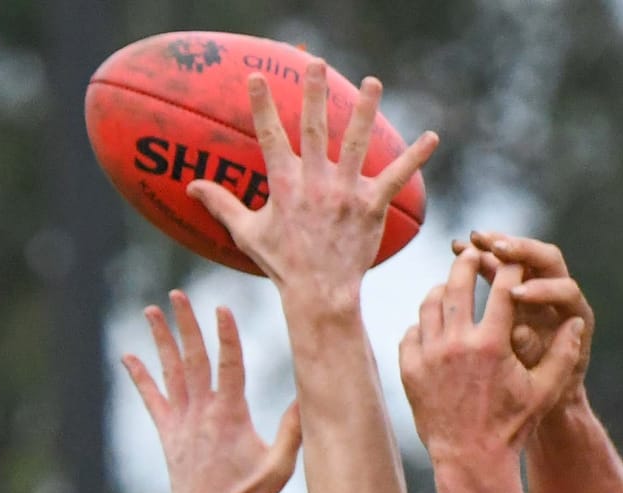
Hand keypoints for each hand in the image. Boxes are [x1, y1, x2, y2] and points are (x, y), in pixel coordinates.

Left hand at [124, 291, 300, 492]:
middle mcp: (202, 411)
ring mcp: (182, 420)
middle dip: (185, 324)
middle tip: (176, 294)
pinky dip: (140, 377)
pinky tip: (128, 356)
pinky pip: (152, 398)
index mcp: (230, 415)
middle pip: (194, 358)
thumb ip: (293, 432)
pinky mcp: (168, 431)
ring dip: (160, 339)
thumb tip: (308, 398)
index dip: (226, 336)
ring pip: (170, 371)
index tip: (221, 308)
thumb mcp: (278, 467)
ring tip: (150, 311)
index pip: (229, 366)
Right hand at [189, 62, 434, 303]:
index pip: (269, 137)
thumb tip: (190, 186)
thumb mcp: (248, 235)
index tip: (256, 77)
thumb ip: (222, 205)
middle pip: (314, 128)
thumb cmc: (284, 267)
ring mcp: (345, 194)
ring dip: (364, 110)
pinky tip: (432, 137)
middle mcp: (315, 184)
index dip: (262, 106)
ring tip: (371, 82)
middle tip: (316, 63)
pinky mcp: (371, 208)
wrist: (321, 297)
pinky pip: (396, 177)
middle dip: (314, 93)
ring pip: (355, 143)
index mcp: (285, 186)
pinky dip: (415, 157)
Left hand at [399, 251, 586, 473]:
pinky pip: (412, 331)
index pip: (505, 286)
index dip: (512, 267)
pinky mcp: (410, 369)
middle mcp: (457, 344)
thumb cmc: (511, 427)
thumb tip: (576, 321)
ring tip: (450, 285)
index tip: (513, 260)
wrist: (471, 461)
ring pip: (430, 302)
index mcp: (493, 344)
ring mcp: (429, 356)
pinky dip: (423, 323)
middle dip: (469, 262)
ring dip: (442, 288)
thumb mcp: (543, 392)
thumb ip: (563, 354)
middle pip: (459, 281)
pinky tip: (434, 324)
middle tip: (473, 253)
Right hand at [455, 229, 593, 398]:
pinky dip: (481, 256)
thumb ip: (533, 355)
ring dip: (496, 246)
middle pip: (544, 258)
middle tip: (494, 248)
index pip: (564, 290)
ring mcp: (537, 289)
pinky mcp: (515, 289)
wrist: (541, 401)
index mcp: (573, 315)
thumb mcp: (542, 383)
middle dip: (519, 251)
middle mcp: (558, 296)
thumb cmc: (546, 398)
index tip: (514, 295)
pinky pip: (500, 265)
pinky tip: (458, 250)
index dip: (541, 290)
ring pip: (520, 256)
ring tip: (471, 241)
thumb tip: (521, 332)